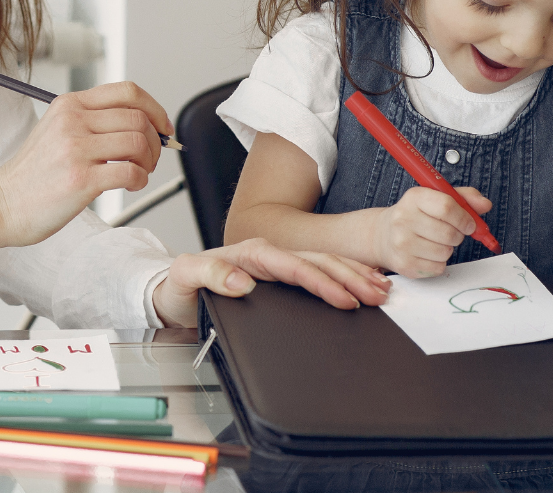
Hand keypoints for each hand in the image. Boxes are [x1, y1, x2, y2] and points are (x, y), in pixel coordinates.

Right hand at [0, 81, 171, 248]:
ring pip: (139, 143)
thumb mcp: (58, 131)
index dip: (155, 108)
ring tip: (139, 172)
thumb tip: (145, 125)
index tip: (163, 126)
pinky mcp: (81, 179)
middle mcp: (72, 121)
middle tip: (150, 159)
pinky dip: (140, 180)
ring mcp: (75, 149)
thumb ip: (93, 122)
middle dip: (156, 141)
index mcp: (69, 104)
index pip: (127, 91)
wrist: (2, 204)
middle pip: (139, 118)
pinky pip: (131, 172)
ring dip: (149, 161)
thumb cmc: (33, 174)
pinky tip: (130, 185)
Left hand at [152, 238, 389, 327]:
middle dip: (350, 277)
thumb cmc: (177, 288)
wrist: (172, 296)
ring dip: (353, 276)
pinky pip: (318, 273)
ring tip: (380, 289)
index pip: (292, 265)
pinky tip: (364, 285)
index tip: (343, 297)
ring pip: (323, 265)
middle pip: (316, 262)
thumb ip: (207, 272)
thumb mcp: (183, 276)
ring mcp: (275, 267)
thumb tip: (240, 281)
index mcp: (248, 255)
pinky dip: (345, 278)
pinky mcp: (280, 278)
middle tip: (376, 295)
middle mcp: (266, 257)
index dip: (320, 281)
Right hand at [370, 186, 492, 277]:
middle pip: (449, 233)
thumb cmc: (417, 215)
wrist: (384, 235)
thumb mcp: (437, 199)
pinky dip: (439, 263)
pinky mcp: (404, 264)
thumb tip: (485, 205)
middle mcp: (403, 219)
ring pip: (445, 252)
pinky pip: (438, 267)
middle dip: (458, 236)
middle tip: (451, 233)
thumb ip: (464, 198)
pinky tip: (427, 254)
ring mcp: (401, 243)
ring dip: (448, 249)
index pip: (446, 207)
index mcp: (414, 197)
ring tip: (435, 242)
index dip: (464, 218)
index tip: (469, 224)